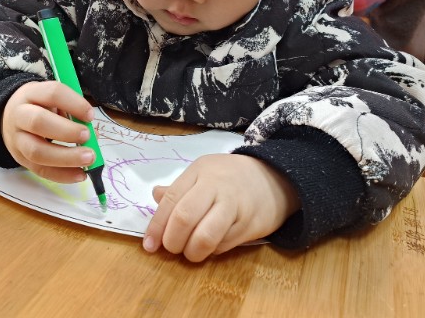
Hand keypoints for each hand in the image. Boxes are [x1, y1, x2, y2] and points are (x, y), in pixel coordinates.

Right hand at [2, 81, 95, 182]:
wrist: (10, 118)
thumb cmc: (40, 106)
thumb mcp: (53, 100)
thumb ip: (72, 112)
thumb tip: (93, 135)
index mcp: (31, 94)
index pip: (52, 94)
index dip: (73, 104)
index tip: (90, 116)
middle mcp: (19, 115)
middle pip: (38, 122)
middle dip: (66, 131)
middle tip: (87, 137)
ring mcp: (17, 139)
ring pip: (37, 152)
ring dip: (66, 158)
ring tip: (89, 159)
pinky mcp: (20, 159)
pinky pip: (40, 170)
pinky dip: (62, 175)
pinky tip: (80, 174)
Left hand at [142, 154, 299, 261]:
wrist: (275, 178)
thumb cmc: (231, 177)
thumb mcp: (204, 173)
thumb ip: (180, 188)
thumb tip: (155, 196)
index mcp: (200, 171)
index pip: (172, 200)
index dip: (157, 225)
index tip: (149, 246)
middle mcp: (216, 186)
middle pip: (185, 217)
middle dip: (173, 240)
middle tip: (172, 249)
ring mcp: (235, 206)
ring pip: (205, 236)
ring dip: (192, 252)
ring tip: (191, 252)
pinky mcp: (250, 225)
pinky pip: (224, 245)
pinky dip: (212, 252)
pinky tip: (211, 246)